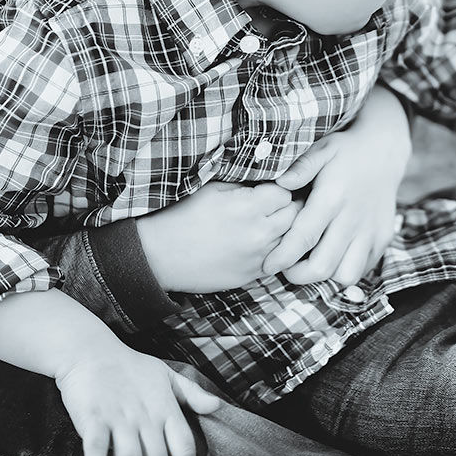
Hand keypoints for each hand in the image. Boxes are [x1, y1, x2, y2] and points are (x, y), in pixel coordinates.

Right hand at [57, 338, 219, 455]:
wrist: (90, 350)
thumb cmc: (130, 367)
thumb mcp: (165, 374)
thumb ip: (191, 392)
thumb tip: (217, 405)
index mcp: (165, 408)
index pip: (184, 447)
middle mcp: (145, 416)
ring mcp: (119, 418)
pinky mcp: (93, 418)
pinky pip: (97, 450)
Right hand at [137, 181, 299, 291]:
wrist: (161, 255)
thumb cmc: (183, 215)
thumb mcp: (213, 188)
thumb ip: (245, 184)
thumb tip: (267, 180)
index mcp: (248, 207)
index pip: (286, 192)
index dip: (280, 187)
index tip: (271, 187)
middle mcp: (259, 235)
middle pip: (294, 216)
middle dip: (287, 207)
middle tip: (274, 203)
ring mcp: (257, 259)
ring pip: (290, 240)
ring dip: (283, 230)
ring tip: (269, 221)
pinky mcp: (252, 276)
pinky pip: (276, 260)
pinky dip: (273, 250)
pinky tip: (257, 242)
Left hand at [263, 85, 411, 284]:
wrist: (385, 150)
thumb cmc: (345, 150)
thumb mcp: (321, 149)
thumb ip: (300, 167)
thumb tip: (280, 183)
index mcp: (332, 198)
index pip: (303, 238)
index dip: (282, 257)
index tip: (267, 265)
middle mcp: (353, 219)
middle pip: (322, 266)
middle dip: (298, 275)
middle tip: (285, 268)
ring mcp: (371, 232)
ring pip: (345, 275)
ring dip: (323, 276)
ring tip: (309, 263)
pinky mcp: (382, 238)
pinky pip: (363, 269)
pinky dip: (344, 270)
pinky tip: (331, 255)